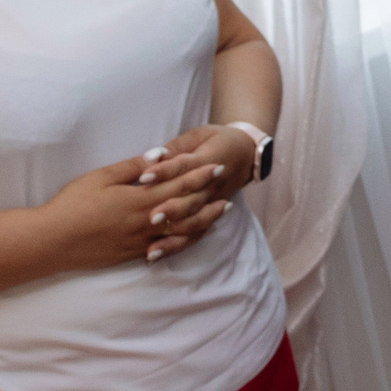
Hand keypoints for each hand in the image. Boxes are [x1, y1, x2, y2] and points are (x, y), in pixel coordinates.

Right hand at [40, 155, 229, 270]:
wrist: (51, 242)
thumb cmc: (72, 204)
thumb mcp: (101, 177)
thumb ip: (133, 167)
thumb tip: (159, 155)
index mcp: (139, 199)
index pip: (177, 185)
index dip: (198, 175)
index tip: (216, 166)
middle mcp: (145, 222)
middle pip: (184, 208)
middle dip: (207, 195)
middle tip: (226, 185)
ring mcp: (140, 241)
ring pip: (180, 231)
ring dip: (203, 220)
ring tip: (220, 212)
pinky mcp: (131, 255)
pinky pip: (165, 248)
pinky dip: (183, 240)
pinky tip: (191, 236)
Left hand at [134, 125, 261, 254]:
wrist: (246, 153)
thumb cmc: (216, 141)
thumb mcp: (198, 135)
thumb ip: (176, 147)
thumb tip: (151, 157)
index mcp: (209, 160)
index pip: (186, 166)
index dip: (165, 171)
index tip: (144, 176)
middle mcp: (211, 185)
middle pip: (192, 200)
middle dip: (172, 209)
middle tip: (151, 216)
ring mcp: (211, 203)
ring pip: (194, 222)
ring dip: (173, 236)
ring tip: (151, 248)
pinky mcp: (209, 216)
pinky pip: (194, 235)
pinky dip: (175, 246)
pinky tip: (155, 255)